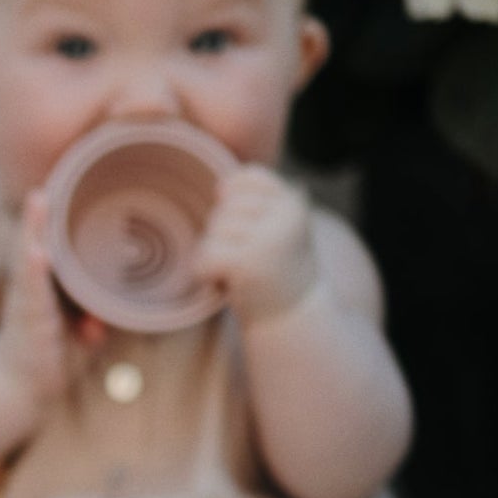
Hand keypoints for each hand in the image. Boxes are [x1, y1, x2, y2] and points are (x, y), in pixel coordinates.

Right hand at [0, 190, 97, 415]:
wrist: (17, 386)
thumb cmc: (47, 354)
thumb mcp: (77, 334)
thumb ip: (93, 320)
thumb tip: (103, 324)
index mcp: (46, 281)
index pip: (51, 241)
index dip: (53, 216)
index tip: (65, 182)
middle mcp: (32, 283)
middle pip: (35, 239)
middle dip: (39, 212)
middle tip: (45, 182)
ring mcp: (27, 297)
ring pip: (28, 256)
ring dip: (32, 228)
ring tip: (37, 202)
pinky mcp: (27, 316)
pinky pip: (31, 290)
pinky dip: (33, 270)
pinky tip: (35, 252)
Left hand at [197, 167, 320, 325]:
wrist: (293, 320)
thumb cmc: (279, 271)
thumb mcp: (278, 228)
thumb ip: (258, 203)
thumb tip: (220, 185)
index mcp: (293, 203)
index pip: (247, 178)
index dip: (233, 200)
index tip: (242, 230)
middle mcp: (284, 216)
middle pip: (226, 207)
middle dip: (223, 234)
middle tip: (242, 260)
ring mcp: (267, 239)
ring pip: (213, 231)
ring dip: (214, 255)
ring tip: (236, 273)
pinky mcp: (247, 264)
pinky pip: (205, 255)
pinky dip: (204, 272)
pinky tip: (220, 284)